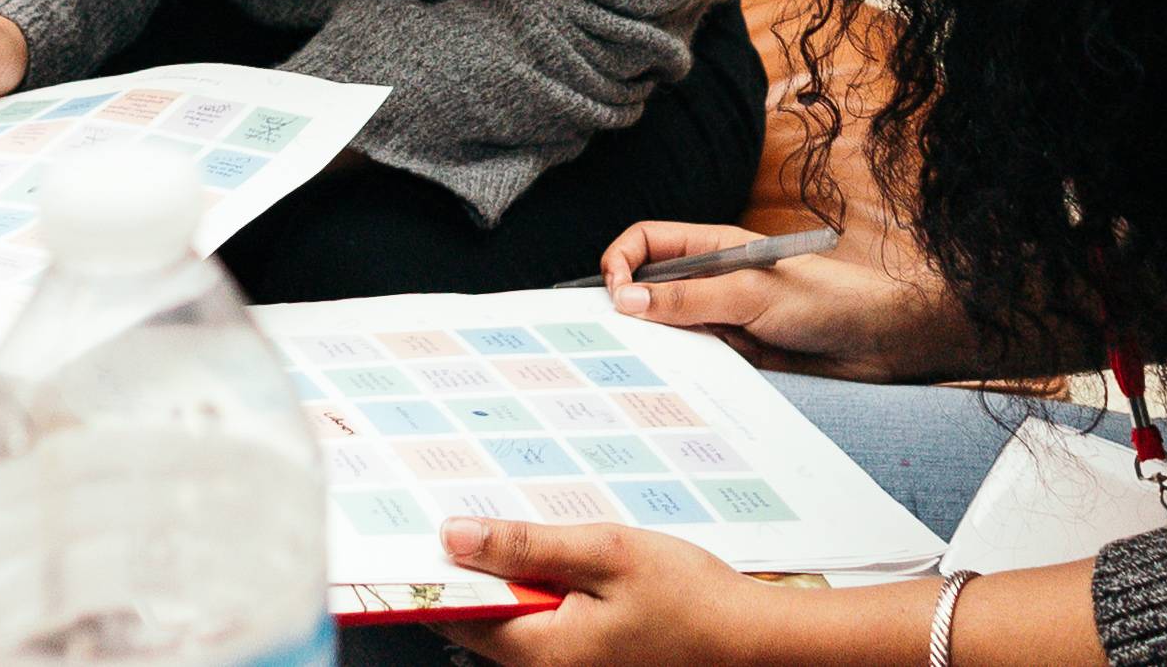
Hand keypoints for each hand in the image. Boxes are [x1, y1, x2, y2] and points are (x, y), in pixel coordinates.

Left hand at [447, 517, 781, 666]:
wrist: (752, 642)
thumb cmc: (689, 599)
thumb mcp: (604, 554)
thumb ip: (526, 547)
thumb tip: (454, 538)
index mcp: (545, 653)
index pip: (460, 618)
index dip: (435, 576)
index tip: (414, 534)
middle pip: (484, 621)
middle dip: (472, 571)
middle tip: (462, 516)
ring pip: (516, 622)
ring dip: (508, 579)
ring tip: (512, 529)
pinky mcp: (592, 663)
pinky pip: (545, 627)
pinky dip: (539, 593)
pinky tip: (556, 559)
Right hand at [594, 221, 977, 383]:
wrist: (882, 343)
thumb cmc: (825, 299)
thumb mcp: (750, 293)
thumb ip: (688, 297)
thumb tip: (625, 300)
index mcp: (712, 248)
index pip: (647, 242)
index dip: (621, 260)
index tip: (612, 293)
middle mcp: (711, 282)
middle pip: (649, 287)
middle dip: (626, 309)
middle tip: (610, 339)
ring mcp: (723, 320)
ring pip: (668, 330)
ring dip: (653, 346)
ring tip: (639, 368)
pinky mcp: (736, 356)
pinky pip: (694, 363)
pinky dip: (680, 372)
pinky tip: (673, 387)